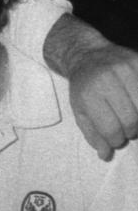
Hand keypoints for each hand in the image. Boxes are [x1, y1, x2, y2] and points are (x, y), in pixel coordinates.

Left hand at [67, 43, 137, 159]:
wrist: (86, 55)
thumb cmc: (83, 87)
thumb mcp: (79, 110)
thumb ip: (93, 134)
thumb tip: (105, 155)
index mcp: (88, 94)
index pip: (111, 128)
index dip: (116, 140)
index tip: (116, 139)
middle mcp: (106, 79)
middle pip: (132, 120)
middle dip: (131, 131)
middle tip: (127, 129)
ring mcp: (124, 68)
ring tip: (133, 118)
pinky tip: (135, 104)